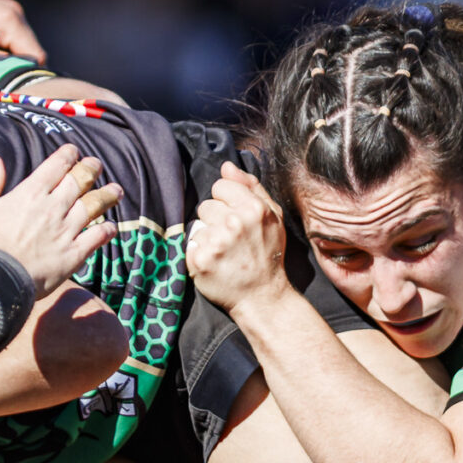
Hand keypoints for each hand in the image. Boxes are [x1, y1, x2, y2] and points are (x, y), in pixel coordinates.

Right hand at [0, 146, 119, 297]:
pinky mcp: (74, 254)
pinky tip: (110, 226)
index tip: (74, 152)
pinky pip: (97, 237)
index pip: (57, 165)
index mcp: (31, 192)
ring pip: (94, 205)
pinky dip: (106, 230)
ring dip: (107, 195)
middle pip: (80, 180)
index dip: (69, 154)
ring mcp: (66, 230)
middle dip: (91, 169)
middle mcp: (54, 207)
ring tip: (116, 190)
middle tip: (96, 165)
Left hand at [185, 162, 291, 320]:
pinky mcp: (201, 261)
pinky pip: (190, 246)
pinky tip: (215, 264)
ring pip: (197, 226)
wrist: (263, 297)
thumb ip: (251, 187)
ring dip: (207, 239)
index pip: (220, 186)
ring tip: (225, 254)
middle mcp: (235, 223)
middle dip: (215, 221)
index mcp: (253, 208)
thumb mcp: (272, 217)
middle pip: (206, 206)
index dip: (226, 202)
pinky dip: (199, 255)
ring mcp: (216, 243)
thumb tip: (227, 166)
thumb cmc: (268, 255)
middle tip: (231, 241)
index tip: (236, 219)